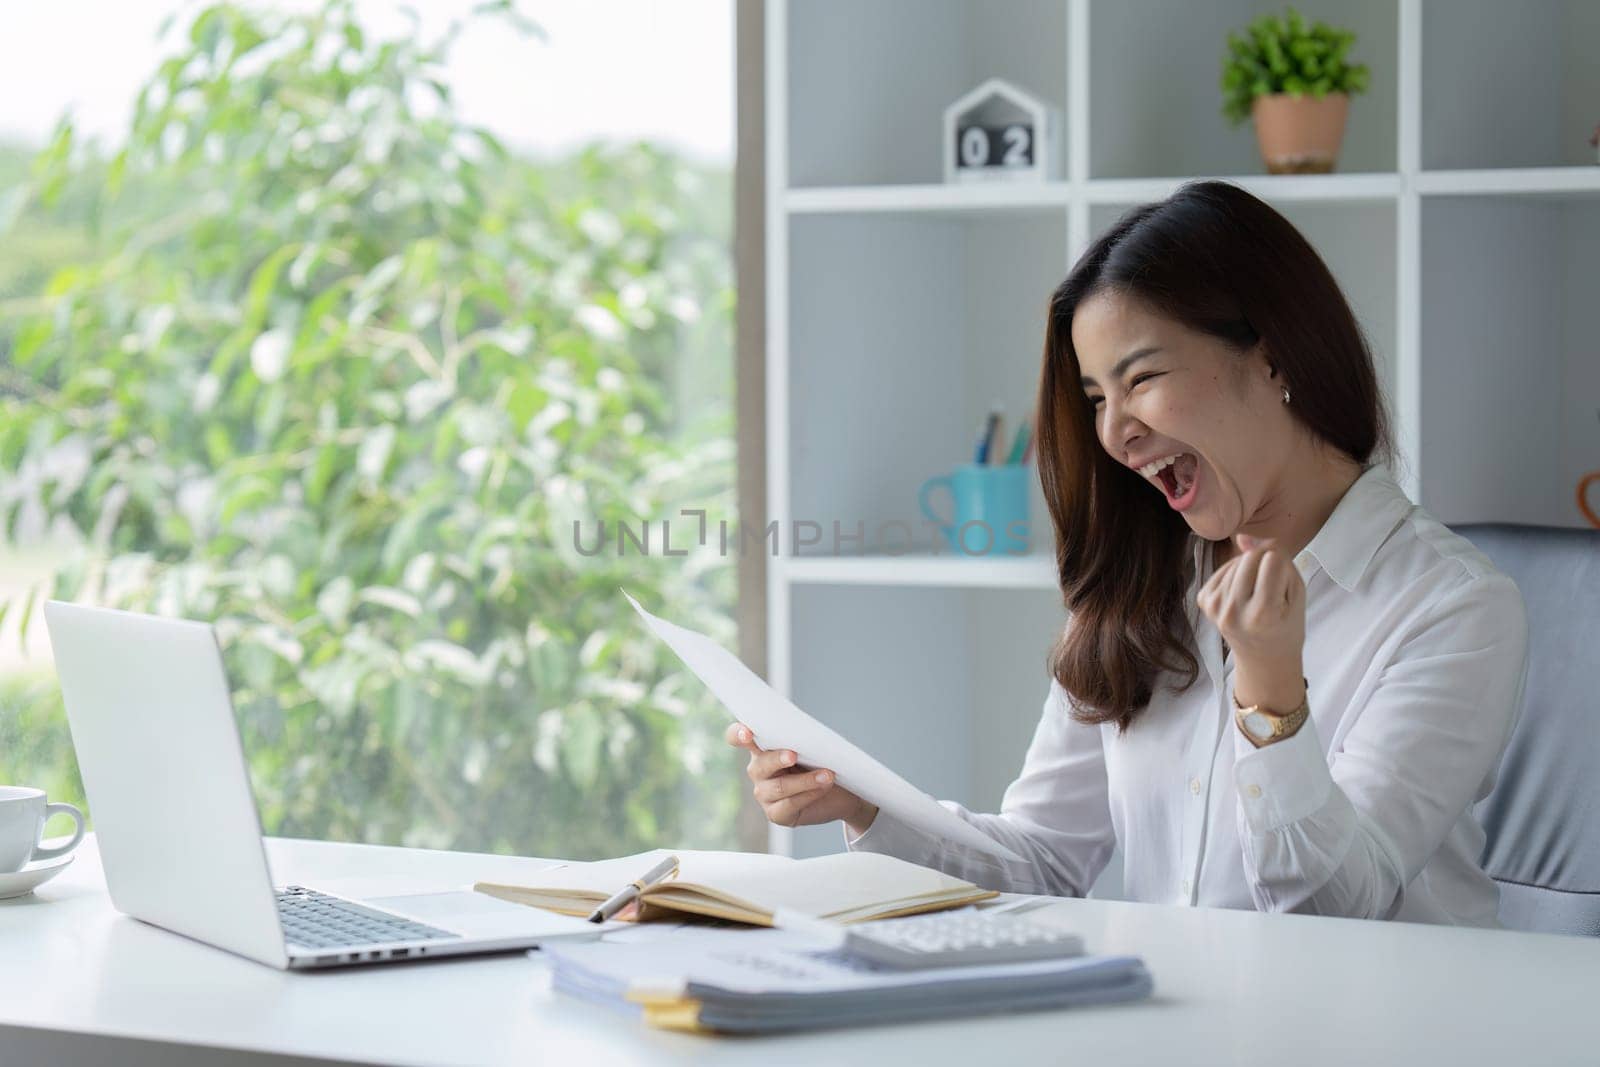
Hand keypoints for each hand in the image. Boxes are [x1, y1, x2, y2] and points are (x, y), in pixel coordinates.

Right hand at [724, 722, 878, 834]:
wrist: (841, 791)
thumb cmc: (821, 762)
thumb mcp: (810, 746)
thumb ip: (799, 739)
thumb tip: (804, 734)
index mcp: (760, 747)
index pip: (736, 737)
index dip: (738, 734)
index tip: (747, 734)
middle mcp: (757, 769)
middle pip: (760, 764)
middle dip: (778, 758)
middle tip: (794, 755)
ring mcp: (764, 793)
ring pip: (779, 786)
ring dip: (806, 780)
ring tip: (828, 775)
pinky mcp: (775, 813)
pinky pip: (789, 804)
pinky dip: (809, 794)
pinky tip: (824, 787)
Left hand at [1198, 535, 1305, 709]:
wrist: (1263, 657)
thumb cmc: (1286, 624)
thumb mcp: (1295, 592)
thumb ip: (1277, 560)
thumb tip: (1242, 537)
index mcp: (1264, 613)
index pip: (1272, 558)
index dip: (1282, 563)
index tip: (1284, 583)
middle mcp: (1234, 612)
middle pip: (1250, 557)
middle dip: (1264, 561)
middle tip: (1271, 588)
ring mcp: (1215, 608)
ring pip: (1235, 561)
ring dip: (1249, 568)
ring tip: (1258, 593)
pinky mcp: (1204, 602)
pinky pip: (1221, 570)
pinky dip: (1234, 574)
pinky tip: (1243, 593)